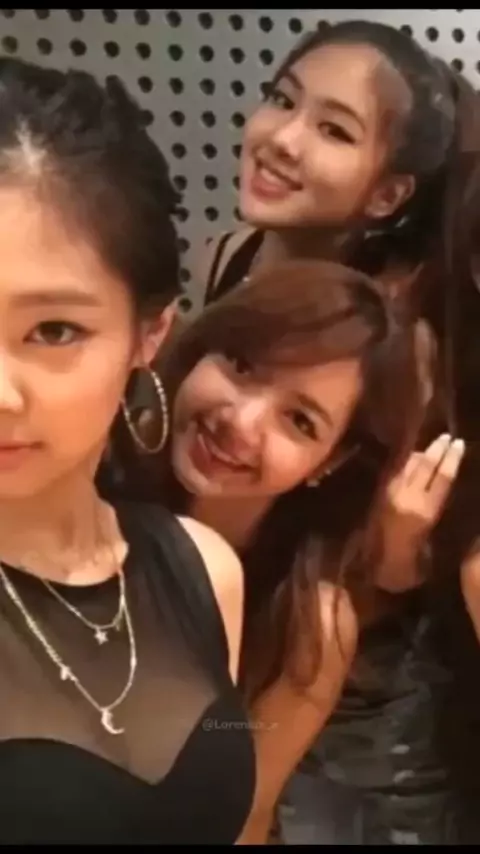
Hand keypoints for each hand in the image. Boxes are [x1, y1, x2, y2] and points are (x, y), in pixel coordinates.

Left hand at [376, 434, 464, 591]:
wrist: (373, 568)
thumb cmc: (408, 564)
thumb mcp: (431, 541)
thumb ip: (435, 513)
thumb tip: (443, 490)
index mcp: (425, 512)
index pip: (442, 478)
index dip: (451, 459)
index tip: (459, 444)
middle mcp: (407, 497)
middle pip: (425, 465)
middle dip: (437, 449)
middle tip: (448, 437)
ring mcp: (390, 492)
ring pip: (408, 464)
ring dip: (420, 452)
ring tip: (432, 444)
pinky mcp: (378, 493)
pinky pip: (394, 470)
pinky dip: (404, 461)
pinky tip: (410, 456)